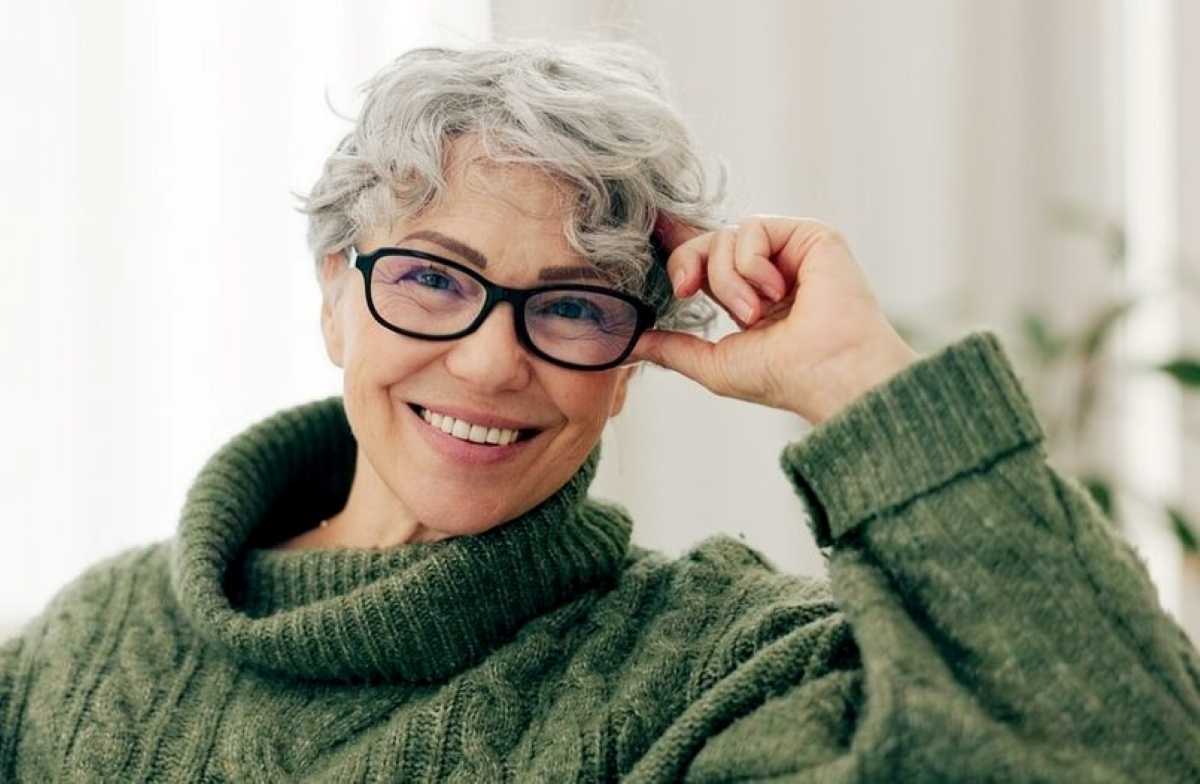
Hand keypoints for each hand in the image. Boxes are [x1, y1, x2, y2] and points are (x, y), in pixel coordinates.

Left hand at [627, 214, 920, 424]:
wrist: (829, 375)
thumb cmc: (783, 378)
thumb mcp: (713, 365)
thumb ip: (672, 349)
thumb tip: (629, 341)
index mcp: (748, 296)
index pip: (704, 260)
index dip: (676, 246)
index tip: (644, 235)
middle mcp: (769, 271)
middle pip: (706, 241)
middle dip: (688, 265)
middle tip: (688, 293)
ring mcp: (790, 252)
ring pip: (726, 236)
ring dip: (728, 280)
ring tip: (757, 315)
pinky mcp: (810, 235)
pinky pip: (753, 227)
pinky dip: (751, 263)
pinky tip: (776, 293)